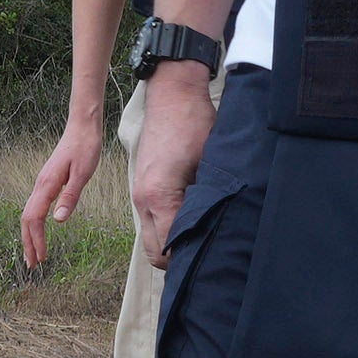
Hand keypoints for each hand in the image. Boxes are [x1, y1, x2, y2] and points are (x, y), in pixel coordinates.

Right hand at [19, 113, 107, 270]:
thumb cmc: (85, 148)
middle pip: (26, 219)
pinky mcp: (47, 181)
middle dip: (27, 243)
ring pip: (28, 213)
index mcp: (47, 184)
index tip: (42, 258)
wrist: (82, 127)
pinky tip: (40, 231)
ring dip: (29, 235)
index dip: (36, 240)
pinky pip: (35, 207)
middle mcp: (40, 185)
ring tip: (34, 253)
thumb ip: (70, 197)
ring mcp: (42, 183)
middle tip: (32, 265)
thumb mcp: (83, 174)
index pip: (34, 219)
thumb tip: (58, 221)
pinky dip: (34, 224)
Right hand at [129, 64, 216, 266]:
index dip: (189, 259)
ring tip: (200, 239)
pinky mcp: (143, 188)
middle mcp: (142, 200)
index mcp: (158, 197)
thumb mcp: (210, 166)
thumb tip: (217, 232)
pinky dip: (167, 229)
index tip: (212, 260)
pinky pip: (152, 222)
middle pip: (156, 254)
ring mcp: (139, 194)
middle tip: (207, 256)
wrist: (172, 96)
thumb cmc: (194, 126)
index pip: (169, 249)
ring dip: (172, 245)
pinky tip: (190, 220)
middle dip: (178, 260)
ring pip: (152, 239)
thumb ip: (208, 203)